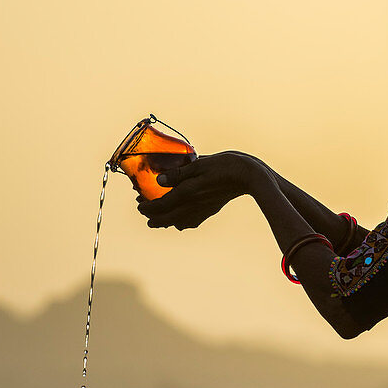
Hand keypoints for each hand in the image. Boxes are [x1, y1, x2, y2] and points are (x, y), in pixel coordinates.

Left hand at [137, 151, 260, 229]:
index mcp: (187, 193)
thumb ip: (178, 172)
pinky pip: (193, 222)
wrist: (248, 176)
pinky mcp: (211, 210)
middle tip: (146, 215)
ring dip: (167, 222)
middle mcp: (193, 205)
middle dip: (154, 218)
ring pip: (179, 223)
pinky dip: (183, 223)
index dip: (147, 206)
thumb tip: (159, 179)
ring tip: (160, 220)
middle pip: (167, 219)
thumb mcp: (199, 164)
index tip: (139, 204)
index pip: (160, 205)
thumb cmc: (224, 166)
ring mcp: (203, 210)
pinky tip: (182, 220)